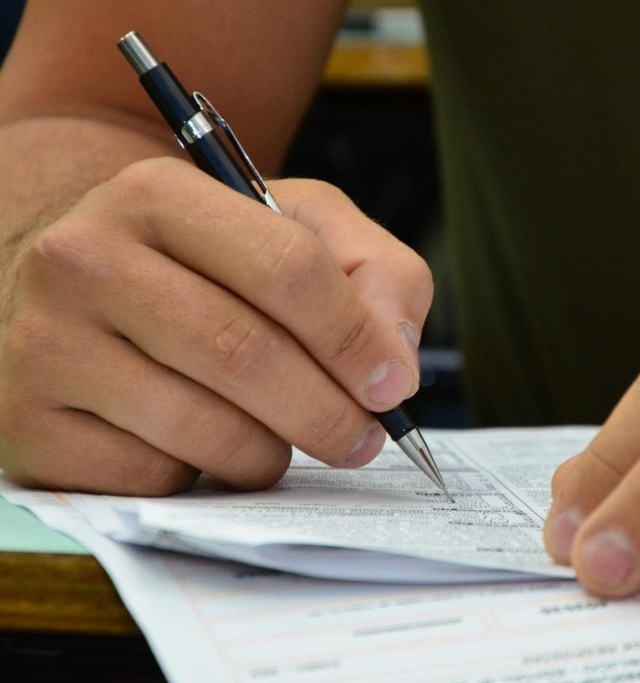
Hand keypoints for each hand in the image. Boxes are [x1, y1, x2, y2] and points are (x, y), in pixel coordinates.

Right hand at [0, 157, 431, 494]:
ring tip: (281, 438)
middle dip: (328, 413)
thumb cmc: (207, 264)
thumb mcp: (298, 230)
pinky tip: (200, 448)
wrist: (78, 290)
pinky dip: (201, 479)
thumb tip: (393, 366)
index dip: (355, 338)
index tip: (391, 386)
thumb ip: (374, 275)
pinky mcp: (28, 427)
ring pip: (202, 429)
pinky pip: (151, 479)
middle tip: (362, 439)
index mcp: (159, 195)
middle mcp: (84, 259)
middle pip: (245, 354)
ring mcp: (44, 345)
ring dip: (270, 453)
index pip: (287, 268)